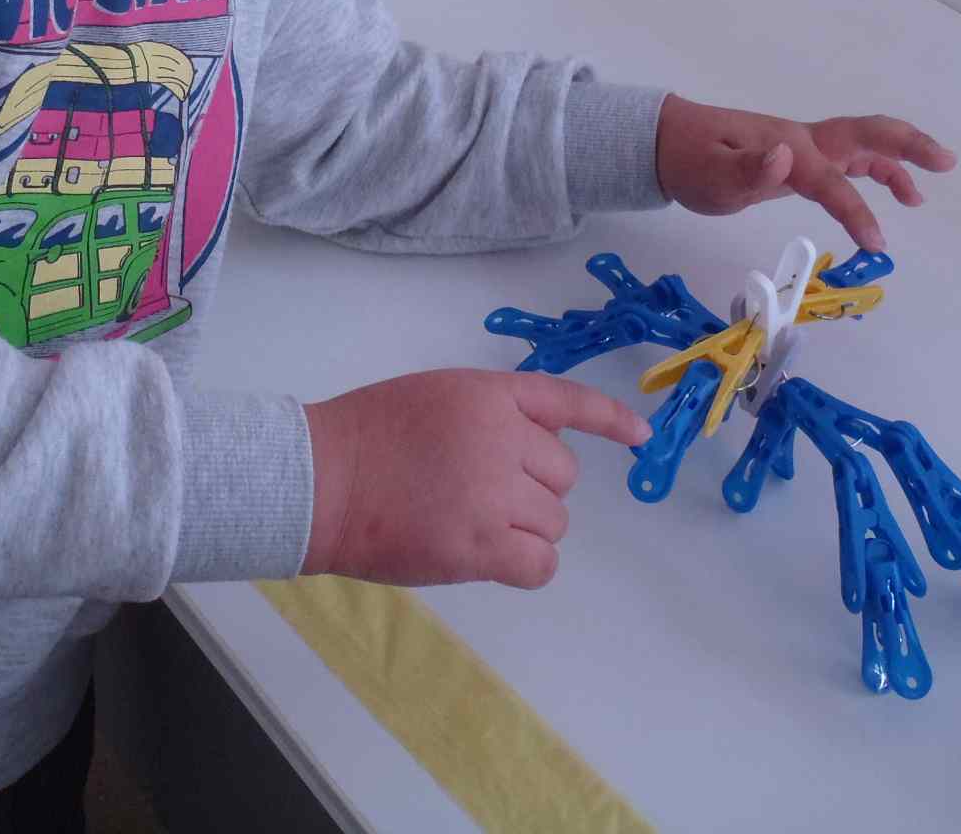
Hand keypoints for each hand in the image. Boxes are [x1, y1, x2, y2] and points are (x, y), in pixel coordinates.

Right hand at [301, 369, 651, 589]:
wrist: (320, 481)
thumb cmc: (365, 437)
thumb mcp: (436, 398)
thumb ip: (489, 415)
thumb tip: (537, 454)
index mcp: (489, 395)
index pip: (566, 402)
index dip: (609, 419)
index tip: (640, 435)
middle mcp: (502, 439)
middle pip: (562, 476)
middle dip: (531, 487)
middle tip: (477, 493)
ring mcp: (495, 494)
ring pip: (554, 522)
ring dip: (523, 527)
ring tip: (470, 523)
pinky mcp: (482, 546)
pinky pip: (540, 565)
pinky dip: (526, 566)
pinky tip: (493, 559)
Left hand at [654, 97, 956, 252]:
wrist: (666, 142)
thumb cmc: (689, 160)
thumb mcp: (710, 174)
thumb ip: (748, 169)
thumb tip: (786, 155)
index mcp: (788, 147)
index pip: (831, 180)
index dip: (856, 210)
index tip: (875, 243)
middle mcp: (803, 142)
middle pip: (866, 136)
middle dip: (908, 147)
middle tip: (945, 162)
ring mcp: (802, 147)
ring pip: (861, 148)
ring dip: (897, 162)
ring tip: (921, 196)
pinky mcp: (797, 159)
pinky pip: (846, 162)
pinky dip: (873, 173)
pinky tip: (887, 193)